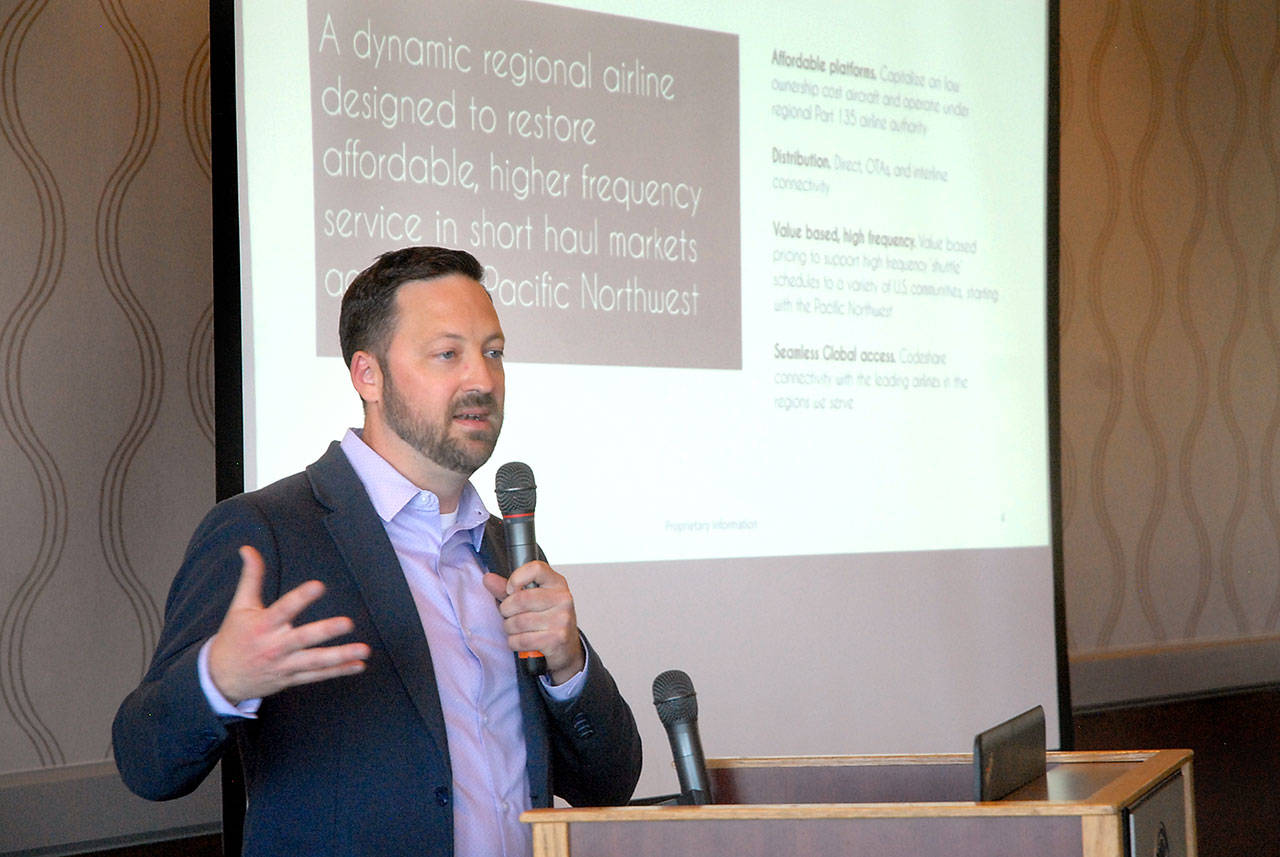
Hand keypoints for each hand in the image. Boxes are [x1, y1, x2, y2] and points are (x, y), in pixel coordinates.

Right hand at [207, 546, 369, 703]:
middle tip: (348, 623)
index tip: (319, 586)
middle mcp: (275, 646)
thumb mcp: (240, 606)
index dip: (301, 597)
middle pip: (303, 639)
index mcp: (263, 625)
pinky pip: (317, 676)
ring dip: (340, 656)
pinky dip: (338, 671)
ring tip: (363, 650)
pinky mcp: (291, 678)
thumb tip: (248, 548)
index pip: (284, 608)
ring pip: (315, 662)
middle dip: (325, 631)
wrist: (220, 678)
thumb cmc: (234, 638)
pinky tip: (358, 665)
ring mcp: (285, 664)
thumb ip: (251, 577)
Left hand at [483, 561, 584, 684]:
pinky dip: (514, 642)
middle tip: (509, 614)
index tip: (511, 589)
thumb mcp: (531, 599)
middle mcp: (562, 598)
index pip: (536, 568)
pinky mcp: (557, 638)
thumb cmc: (547, 619)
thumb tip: (488, 578)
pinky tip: (520, 639)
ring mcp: (561, 619)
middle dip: (506, 610)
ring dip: (509, 628)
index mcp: (556, 583)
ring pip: (518, 622)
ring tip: (516, 628)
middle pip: (520, 599)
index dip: (516, 578)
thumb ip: (508, 588)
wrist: (566, 646)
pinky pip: (522, 640)